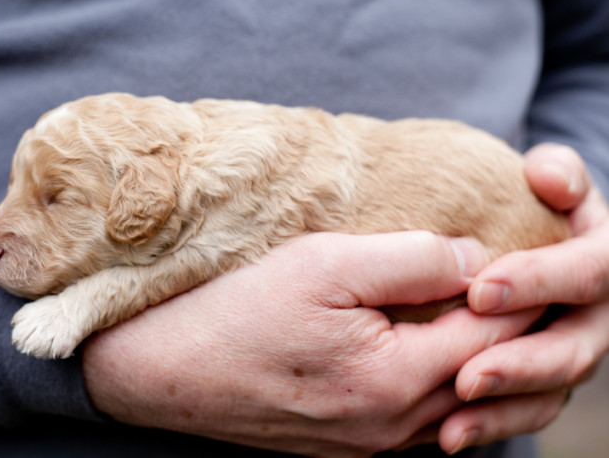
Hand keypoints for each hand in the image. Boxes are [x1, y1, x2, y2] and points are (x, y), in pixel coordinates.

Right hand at [83, 231, 541, 456]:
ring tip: (478, 312)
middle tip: (514, 282)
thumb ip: (411, 260)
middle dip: (511, 330)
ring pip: (458, 405)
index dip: (520, 291)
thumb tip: (474, 260)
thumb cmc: (239, 311)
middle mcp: (392, 427)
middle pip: (487, 378)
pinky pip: (421, 420)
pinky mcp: (348, 445)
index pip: (496, 335)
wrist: (168, 372)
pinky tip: (427, 351)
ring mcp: (370, 444)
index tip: (525, 255)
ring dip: (478, 360)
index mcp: (395, 380)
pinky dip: (441, 384)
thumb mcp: (325, 263)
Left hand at [437, 144, 608, 453]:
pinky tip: (449, 437)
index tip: (480, 290)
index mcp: (602, 264)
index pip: (586, 274)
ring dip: (501, 410)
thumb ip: (559, 174)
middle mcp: (595, 318)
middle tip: (466, 375)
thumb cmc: (541, 208)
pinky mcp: (544, 382)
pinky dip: (489, 425)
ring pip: (548, 393)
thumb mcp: (558, 184)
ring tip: (452, 427)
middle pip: (571, 350)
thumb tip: (545, 175)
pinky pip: (525, 413)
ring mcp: (571, 355)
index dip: (538, 282)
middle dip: (519, 363)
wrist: (542, 248)